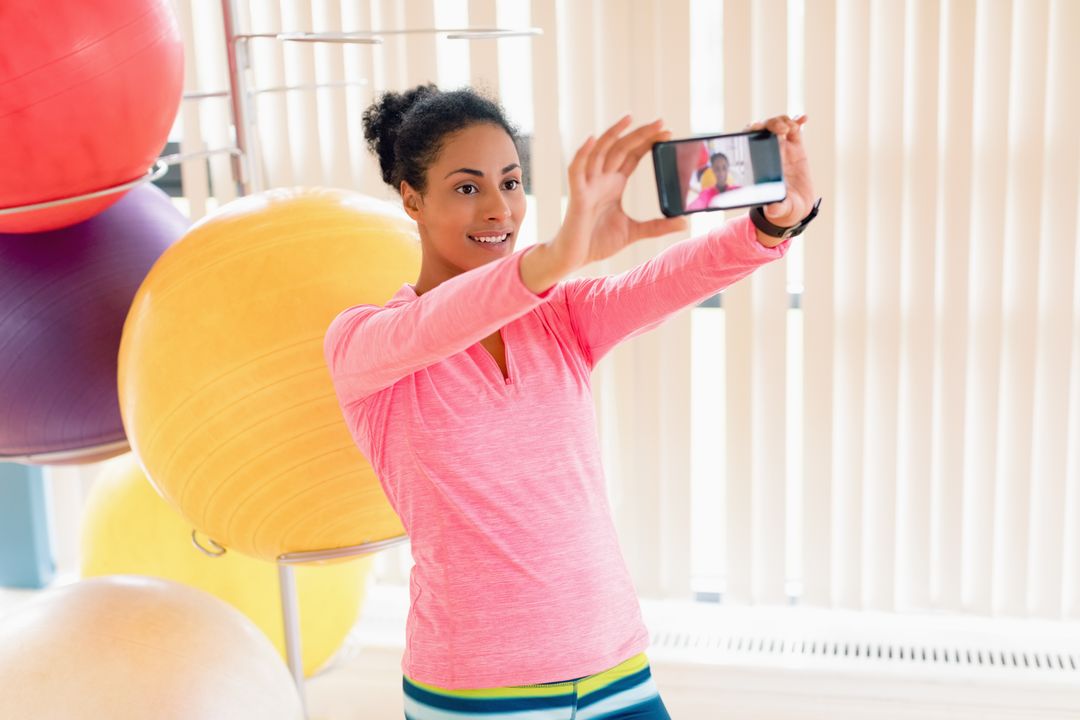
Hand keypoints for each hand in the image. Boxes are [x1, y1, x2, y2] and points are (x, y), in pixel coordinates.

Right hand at [552, 116, 687, 271]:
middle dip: (640, 134)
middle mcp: (601, 179)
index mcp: (614, 184)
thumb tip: (684, 223)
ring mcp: (588, 185)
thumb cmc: (598, 242)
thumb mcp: (634, 232)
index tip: (668, 133)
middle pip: (621, 148)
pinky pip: (577, 169)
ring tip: (630, 118)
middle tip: (661, 121)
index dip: (648, 143)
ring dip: (614, 134)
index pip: (632, 156)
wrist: (575, 258)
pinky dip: (583, 153)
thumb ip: (658, 226)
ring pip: (600, 152)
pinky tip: (592, 138)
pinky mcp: (577, 195)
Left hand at [746, 115, 816, 227]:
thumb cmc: (782, 208)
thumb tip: (773, 208)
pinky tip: (803, 118)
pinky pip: (795, 130)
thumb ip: (776, 208)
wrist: (796, 207)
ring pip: (778, 126)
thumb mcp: (779, 210)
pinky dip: (798, 122)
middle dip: (769, 124)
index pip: (747, 142)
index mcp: (757, 164)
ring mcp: (781, 148)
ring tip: (790, 127)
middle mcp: (766, 153)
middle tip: (779, 129)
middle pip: (763, 129)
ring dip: (783, 121)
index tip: (756, 128)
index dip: (750, 131)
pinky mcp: (795, 147)